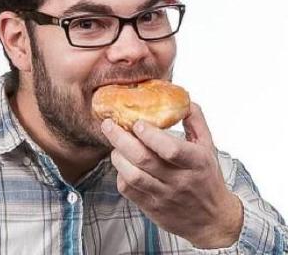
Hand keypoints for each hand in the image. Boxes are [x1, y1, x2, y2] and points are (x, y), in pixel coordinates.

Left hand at [101, 102, 242, 248]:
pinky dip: (120, 174)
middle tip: (108, 124)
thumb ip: (196, 122)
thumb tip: (183, 100)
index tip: (137, 122)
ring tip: (114, 144)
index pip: (170, 149)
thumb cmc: (207, 178)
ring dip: (118, 156)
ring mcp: (164, 196)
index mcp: (196, 162)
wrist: (212, 220)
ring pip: (133, 175)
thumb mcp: (209, 147)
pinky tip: (122, 163)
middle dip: (121, 139)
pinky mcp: (152, 207)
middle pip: (144, 159)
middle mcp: (179, 180)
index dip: (150, 135)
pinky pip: (129, 190)